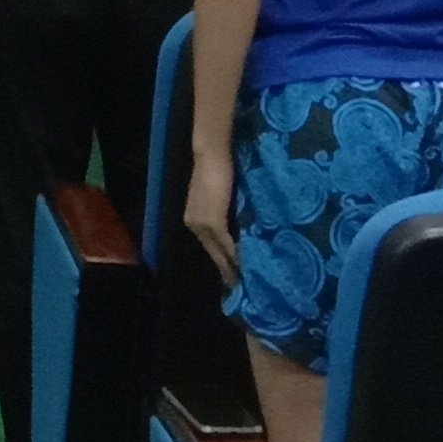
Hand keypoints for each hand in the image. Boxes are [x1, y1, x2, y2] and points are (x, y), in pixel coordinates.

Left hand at [183, 149, 241, 290]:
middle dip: (228, 271)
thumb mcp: (223, 197)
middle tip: (244, 287)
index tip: (236, 277)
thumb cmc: (221, 169)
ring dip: (233, 267)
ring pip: (219, 253)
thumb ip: (228, 212)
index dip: (223, 262)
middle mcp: (195, 224)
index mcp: (196, 219)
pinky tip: (246, 268)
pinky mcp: (212, 222)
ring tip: (247, 281)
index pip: (211, 247)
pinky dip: (236, 257)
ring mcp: (202, 224)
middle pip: (214, 255)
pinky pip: (226, 245)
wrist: (212, 154)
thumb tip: (242, 229)